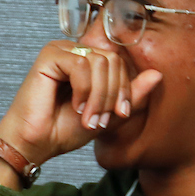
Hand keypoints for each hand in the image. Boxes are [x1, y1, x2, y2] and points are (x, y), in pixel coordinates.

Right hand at [0, 36, 165, 183]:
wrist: (36, 144)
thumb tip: (158, 75)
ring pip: (100, 62)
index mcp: (86, 62)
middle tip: (98, 120)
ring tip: (86, 116)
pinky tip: (75, 106)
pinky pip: (81, 64)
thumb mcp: (108, 114)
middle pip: (112, 60)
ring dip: (99, 95)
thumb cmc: (63, 130)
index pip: (118, 62)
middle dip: (111, 94)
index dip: (124, 89)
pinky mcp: (49, 56)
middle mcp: (74, 52)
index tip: (117, 115)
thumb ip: (131, 96)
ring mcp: (61, 51)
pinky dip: (84, 89)